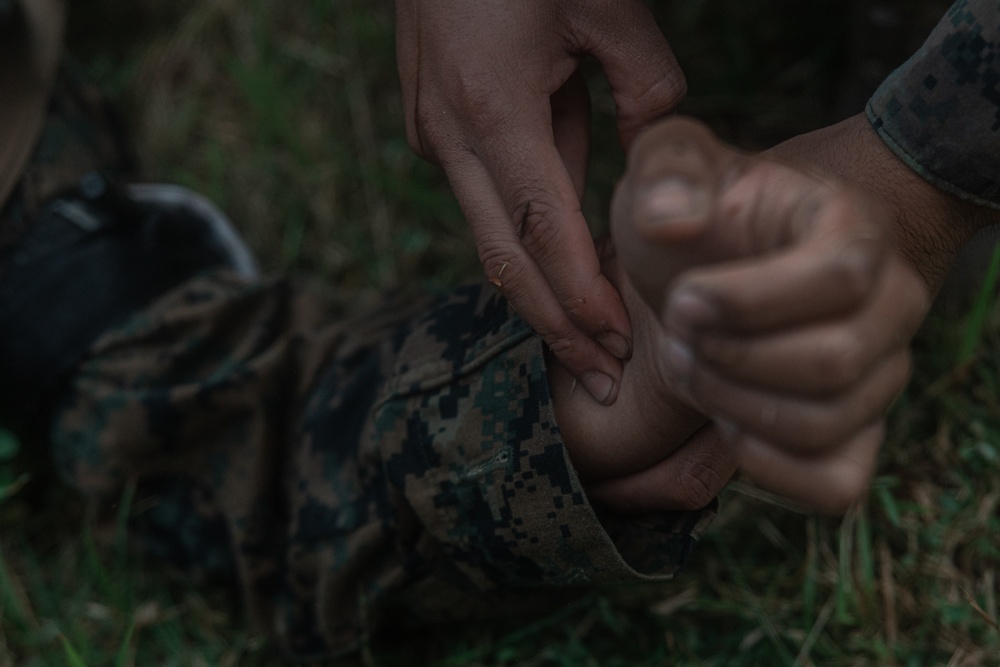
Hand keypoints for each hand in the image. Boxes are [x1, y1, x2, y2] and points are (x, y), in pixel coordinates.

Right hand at [395, 0, 685, 404]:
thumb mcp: (606, 4)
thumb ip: (644, 87)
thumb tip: (655, 152)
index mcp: (493, 109)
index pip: (541, 230)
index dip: (578, 296)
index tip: (615, 344)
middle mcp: (451, 137)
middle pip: (502, 257)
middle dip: (552, 325)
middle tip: (599, 378)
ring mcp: (432, 134)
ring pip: (487, 235)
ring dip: (537, 289)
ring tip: (588, 339)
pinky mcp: (432, 127)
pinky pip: (482, 201)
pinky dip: (521, 241)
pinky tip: (559, 270)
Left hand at [610, 117, 930, 513]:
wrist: (717, 265)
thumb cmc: (701, 216)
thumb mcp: (670, 168)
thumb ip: (668, 169)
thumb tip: (673, 220)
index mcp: (855, 229)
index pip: (840, 279)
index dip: (749, 302)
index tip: (682, 299)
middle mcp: (891, 303)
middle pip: (833, 363)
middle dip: (730, 360)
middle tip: (677, 334)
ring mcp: (880, 372)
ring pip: (825, 424)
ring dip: (733, 405)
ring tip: (691, 365)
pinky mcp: (855, 431)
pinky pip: (835, 483)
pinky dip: (768, 467)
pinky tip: (723, 420)